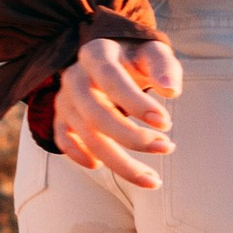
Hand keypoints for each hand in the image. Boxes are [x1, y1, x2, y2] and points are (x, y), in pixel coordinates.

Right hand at [52, 31, 182, 188]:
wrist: (111, 57)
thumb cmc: (137, 59)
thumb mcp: (153, 53)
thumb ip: (165, 67)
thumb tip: (171, 89)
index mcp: (96, 54)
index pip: (111, 79)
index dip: (136, 103)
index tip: (166, 123)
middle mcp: (74, 77)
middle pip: (96, 114)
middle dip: (132, 138)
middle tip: (166, 148)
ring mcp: (64, 99)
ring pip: (86, 136)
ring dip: (119, 162)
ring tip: (152, 179)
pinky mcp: (61, 118)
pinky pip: (64, 141)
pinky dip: (80, 157)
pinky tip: (102, 166)